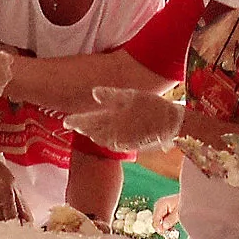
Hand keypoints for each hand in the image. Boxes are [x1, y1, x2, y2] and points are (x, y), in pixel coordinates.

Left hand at [67, 87, 186, 153]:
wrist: (173, 125)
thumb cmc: (153, 106)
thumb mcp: (132, 95)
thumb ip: (112, 95)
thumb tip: (94, 93)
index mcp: (111, 120)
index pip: (87, 121)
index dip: (75, 121)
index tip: (65, 120)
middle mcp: (113, 134)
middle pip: (92, 132)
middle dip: (82, 127)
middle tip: (73, 123)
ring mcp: (122, 142)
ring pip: (101, 139)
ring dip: (92, 134)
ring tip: (86, 129)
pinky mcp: (130, 146)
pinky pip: (111, 144)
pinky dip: (104, 139)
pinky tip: (106, 136)